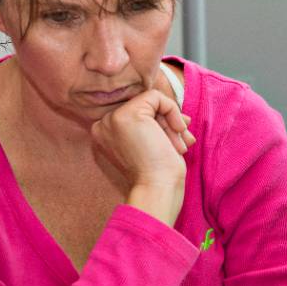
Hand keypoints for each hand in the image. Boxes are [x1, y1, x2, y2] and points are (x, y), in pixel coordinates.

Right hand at [91, 88, 194, 223]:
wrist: (156, 188)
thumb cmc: (159, 174)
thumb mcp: (154, 145)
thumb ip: (158, 126)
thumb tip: (181, 116)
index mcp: (105, 135)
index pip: (137, 116)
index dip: (160, 123)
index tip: (177, 137)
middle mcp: (103, 125)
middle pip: (143, 108)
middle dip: (168, 122)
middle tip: (183, 141)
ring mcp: (112, 119)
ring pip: (150, 102)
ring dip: (171, 122)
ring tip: (181, 144)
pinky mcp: (127, 114)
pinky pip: (155, 96)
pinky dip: (172, 111)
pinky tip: (177, 131)